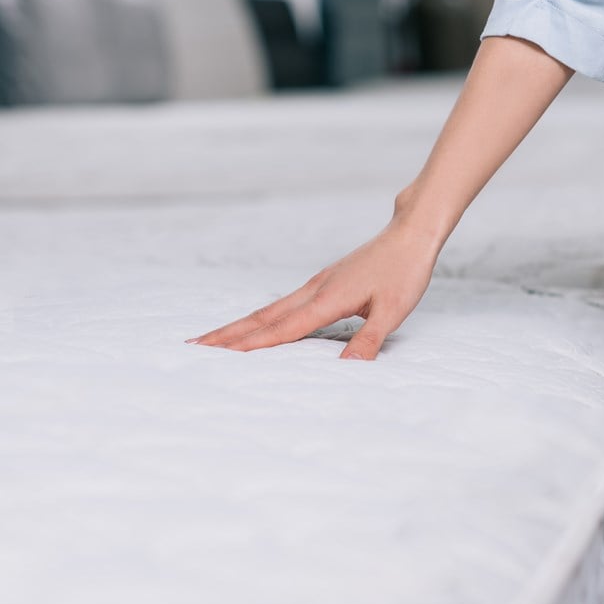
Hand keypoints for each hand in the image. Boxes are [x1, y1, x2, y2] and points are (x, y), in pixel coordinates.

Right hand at [186, 218, 440, 359]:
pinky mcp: (321, 283)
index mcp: (327, 300)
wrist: (410, 234)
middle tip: (193, 348)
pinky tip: (255, 326)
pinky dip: (260, 319)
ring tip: (212, 340)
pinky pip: (282, 306)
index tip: (218, 355)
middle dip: (227, 335)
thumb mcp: (393, 311)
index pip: (281, 329)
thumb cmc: (404, 272)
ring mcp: (314, 285)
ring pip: (268, 310)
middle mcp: (313, 291)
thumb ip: (368, 341)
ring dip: (238, 326)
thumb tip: (347, 369)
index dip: (249, 345)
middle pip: (261, 318)